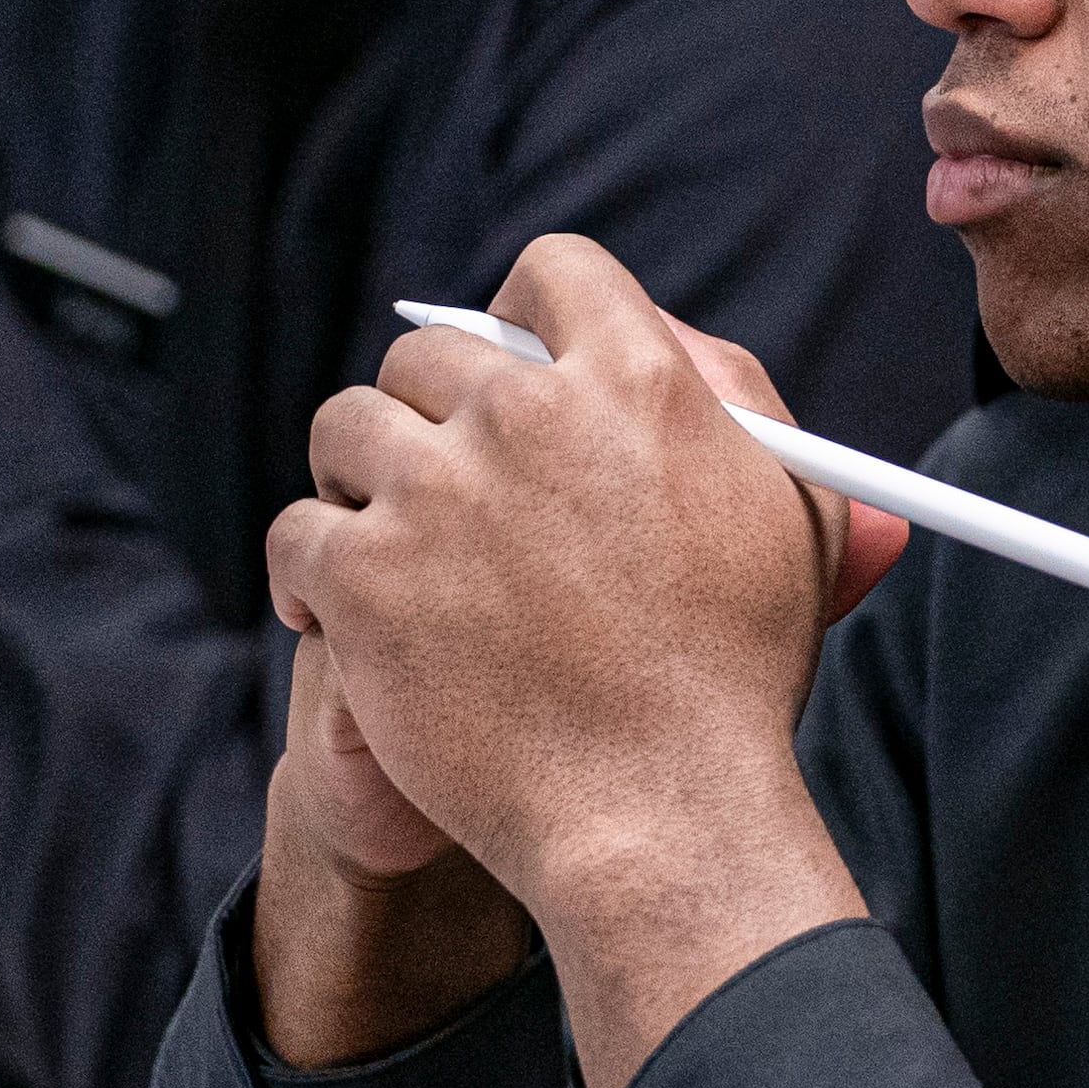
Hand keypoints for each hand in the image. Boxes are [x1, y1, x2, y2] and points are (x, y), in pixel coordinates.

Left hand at [261, 238, 900, 1087]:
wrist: (661, 815)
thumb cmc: (735, 681)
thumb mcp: (791, 519)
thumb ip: (748, 420)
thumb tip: (691, 359)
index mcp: (638, 380)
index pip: (554, 271)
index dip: (522, 312)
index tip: (509, 358)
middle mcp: (528, 416)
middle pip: (429, 352)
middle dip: (431, 410)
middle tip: (443, 478)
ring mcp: (434, 494)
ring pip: (345, 426)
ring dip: (360, 477)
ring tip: (389, 541)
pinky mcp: (362, 578)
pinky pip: (297, 531)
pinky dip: (309, 572)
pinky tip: (338, 612)